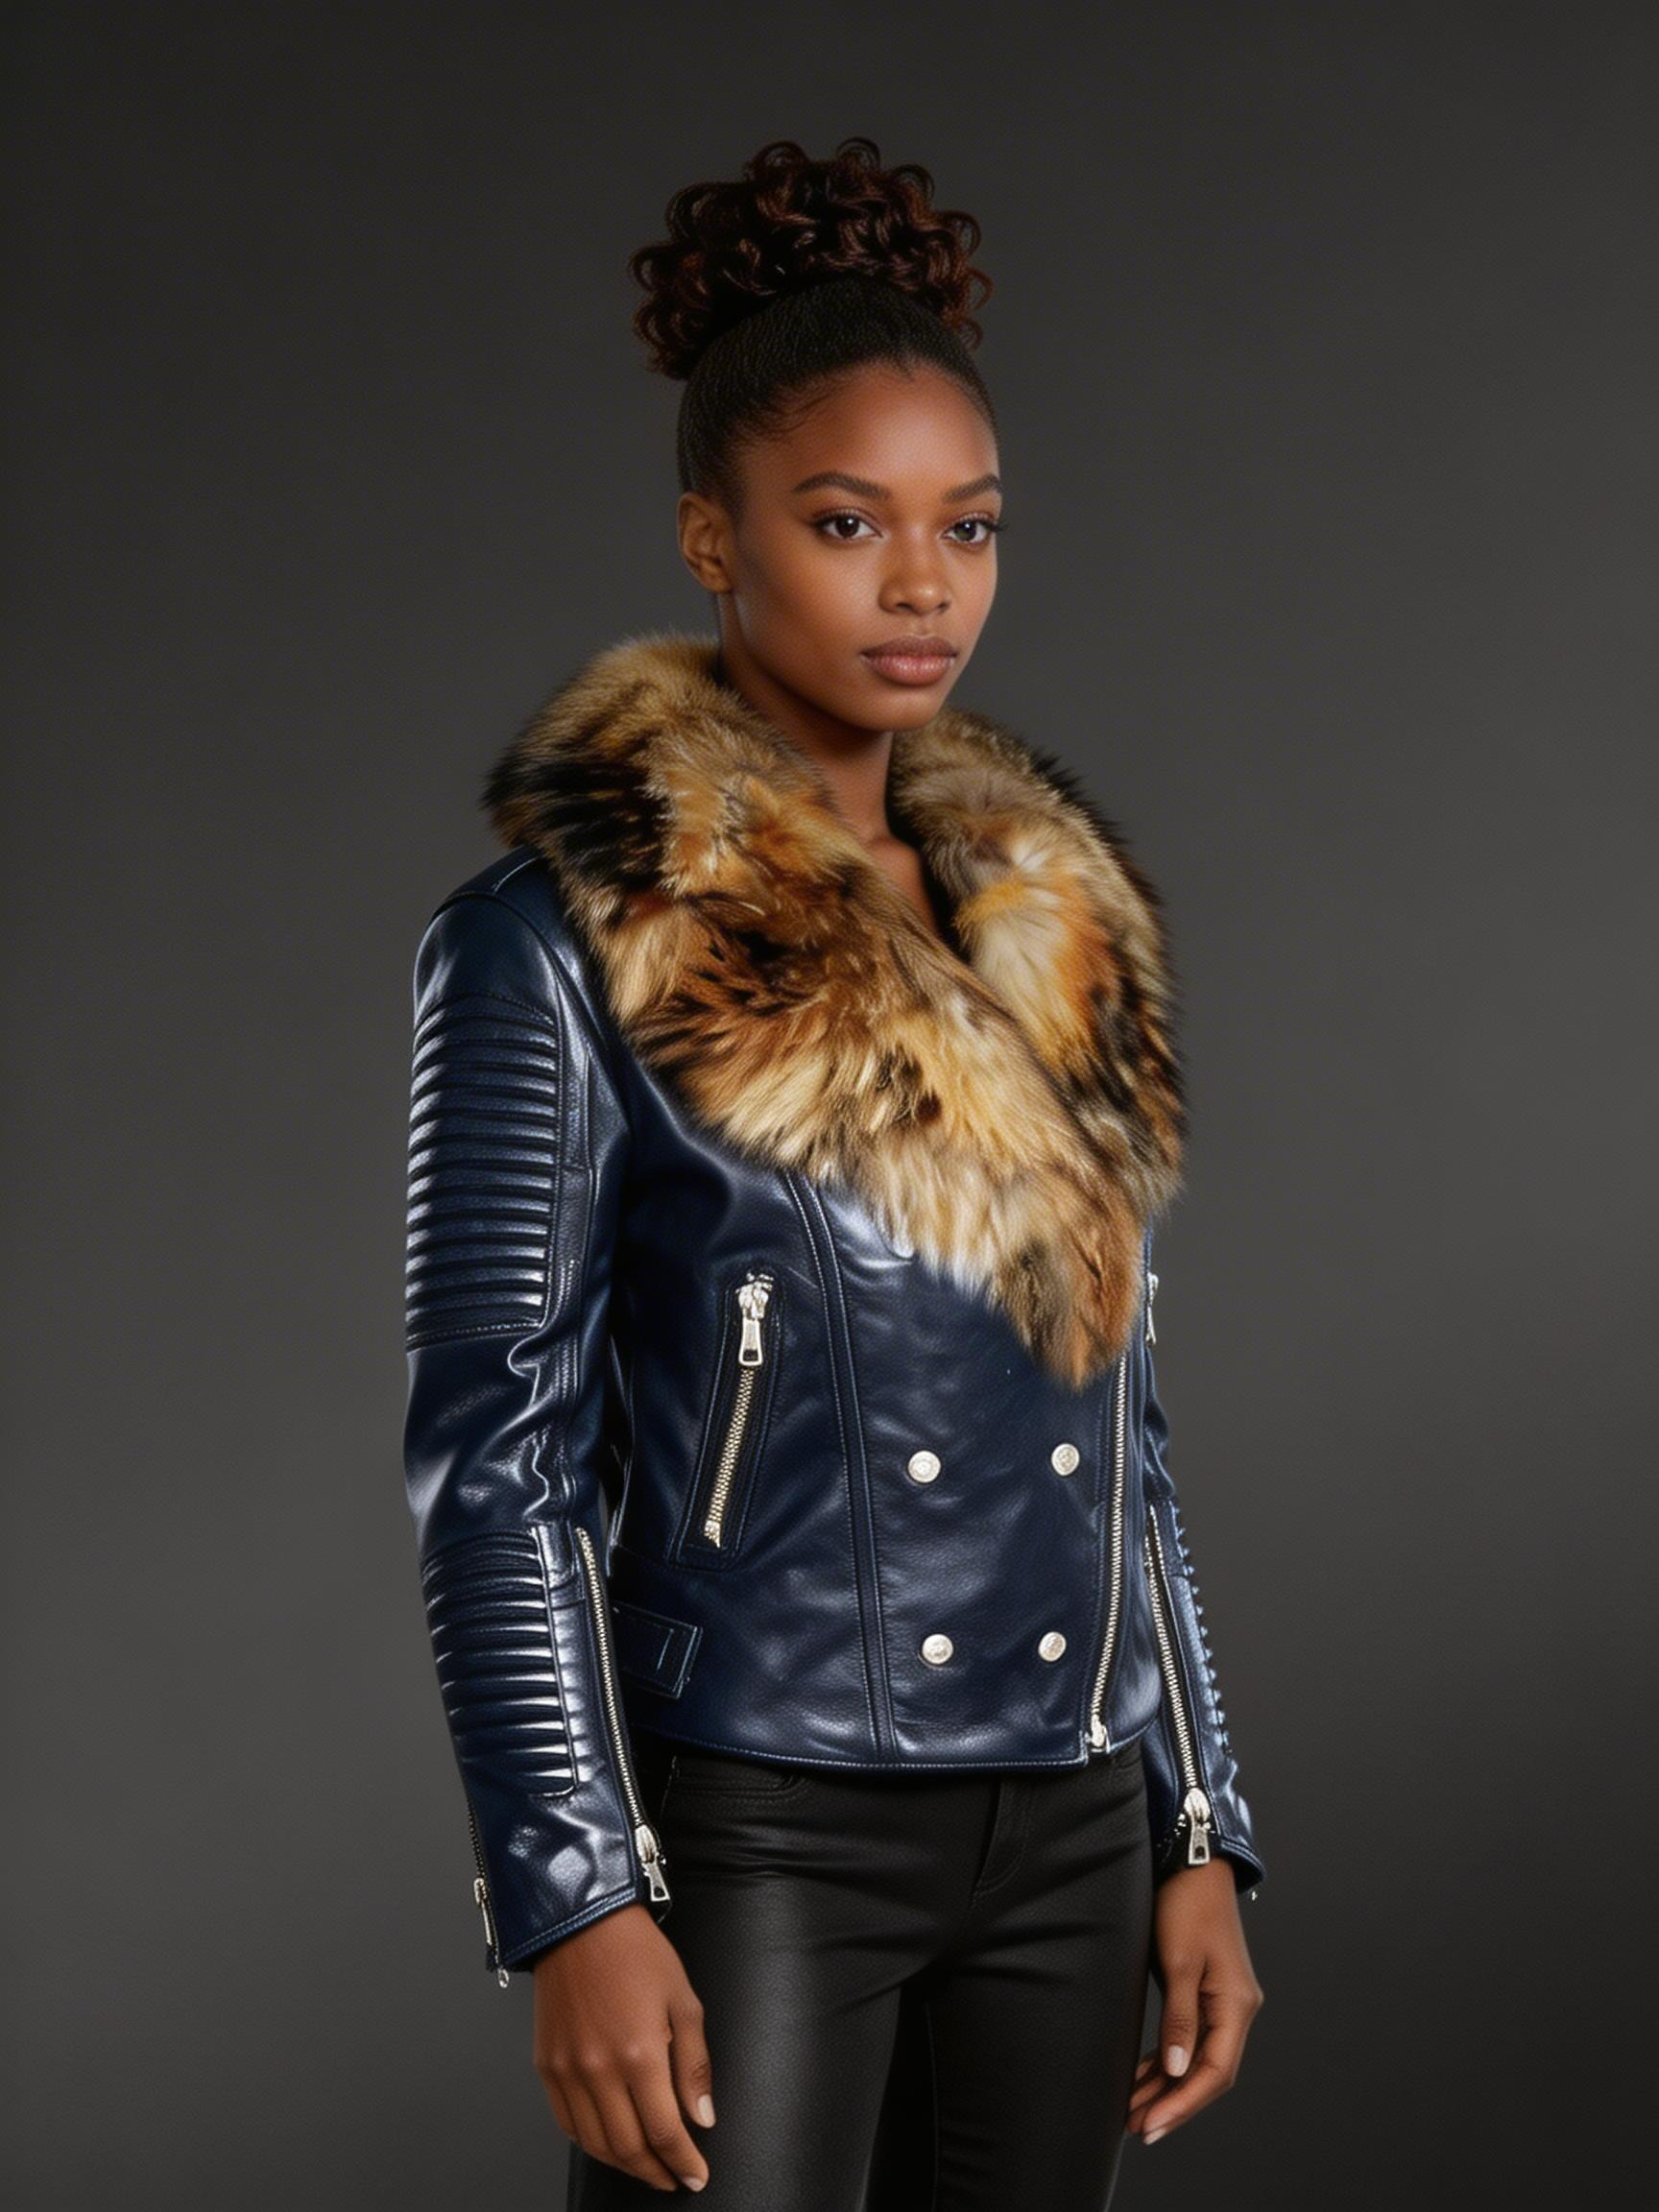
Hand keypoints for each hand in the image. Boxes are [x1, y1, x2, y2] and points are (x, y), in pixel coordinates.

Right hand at [533, 1903, 715, 2191]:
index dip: (684, 2162)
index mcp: (640, 2054)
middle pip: (629, 2148)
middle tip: (675, 2178)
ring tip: (647, 2166)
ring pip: (596, 2144)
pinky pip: (567, 2124)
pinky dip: (590, 2143)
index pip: (665, 2131)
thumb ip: (695, 2064)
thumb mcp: (683, 1999)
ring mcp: (567, 2071)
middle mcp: (599, 2070)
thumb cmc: (637, 1953)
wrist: (580, 1921)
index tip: (697, 2176)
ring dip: (625, 2164)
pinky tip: (610, 2143)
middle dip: (657, 2172)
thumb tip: (702, 2118)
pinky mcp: (546, 2066)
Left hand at [1128, 1857, 1263, 2145]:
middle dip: (1173, 2102)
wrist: (1192, 1863)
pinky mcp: (1205, 1992)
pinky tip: (1144, 2077)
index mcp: (1236, 2005)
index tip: (1154, 2125)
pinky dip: (1167, 2061)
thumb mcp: (1178, 1961)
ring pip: (1196, 2058)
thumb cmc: (1186, 1905)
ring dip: (1167, 2085)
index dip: (1184, 2102)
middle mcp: (1235, 2009)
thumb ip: (1180, 2018)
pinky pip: (1189, 2039)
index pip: (1215, 2071)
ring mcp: (1221, 2002)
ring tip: (1134, 2111)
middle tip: (1137, 2128)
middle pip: (1207, 2072)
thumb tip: (1176, 2070)